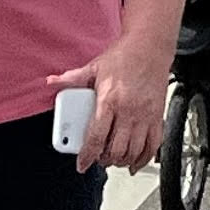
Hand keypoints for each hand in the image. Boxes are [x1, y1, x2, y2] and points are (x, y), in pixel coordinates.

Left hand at [48, 32, 170, 172]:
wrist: (151, 45)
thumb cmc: (124, 56)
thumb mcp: (95, 67)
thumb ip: (72, 78)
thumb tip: (52, 82)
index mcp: (110, 100)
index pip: (96, 137)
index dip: (87, 156)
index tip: (82, 164)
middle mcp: (129, 111)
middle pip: (116, 150)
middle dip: (105, 160)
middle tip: (99, 158)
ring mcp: (145, 115)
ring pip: (134, 151)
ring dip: (122, 161)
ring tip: (115, 159)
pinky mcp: (157, 115)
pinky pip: (153, 144)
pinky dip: (145, 157)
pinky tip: (137, 160)